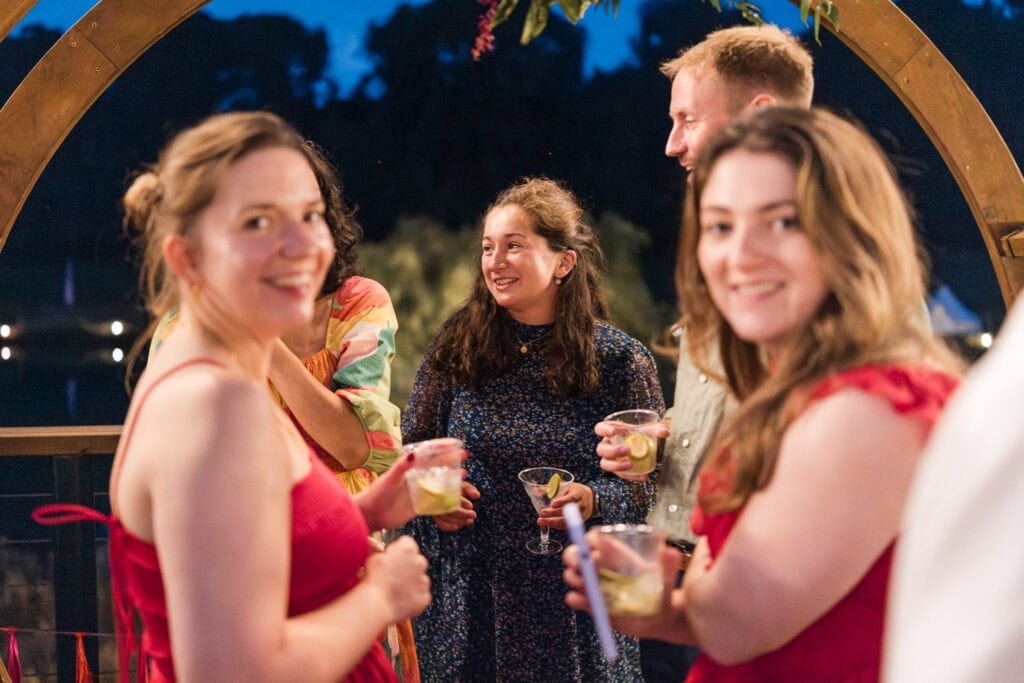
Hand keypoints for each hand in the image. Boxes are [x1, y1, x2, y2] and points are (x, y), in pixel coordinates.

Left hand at [357, 446, 468, 530]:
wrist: (370, 515)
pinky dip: (447, 497)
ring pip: (439, 481)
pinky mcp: (419, 505)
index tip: (454, 443)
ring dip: (451, 477)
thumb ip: (402, 466)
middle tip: (464, 454)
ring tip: (464, 473)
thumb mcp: (390, 478)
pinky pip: (436, 500)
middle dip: (451, 458)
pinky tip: (456, 495)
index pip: (428, 453)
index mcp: (409, 466)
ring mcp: (418, 490)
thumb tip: (414, 453)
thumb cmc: (377, 494)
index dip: (441, 446)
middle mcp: (415, 476)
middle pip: (437, 465)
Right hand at [363, 535, 430, 622]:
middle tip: (393, 575)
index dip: (397, 551)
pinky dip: (413, 597)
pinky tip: (400, 599)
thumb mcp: (374, 559)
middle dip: (407, 566)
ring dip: (411, 582)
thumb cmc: (373, 581)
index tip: (391, 558)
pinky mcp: (425, 596)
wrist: (376, 605)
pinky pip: (421, 594)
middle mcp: (420, 561)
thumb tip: (385, 554)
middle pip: (416, 560)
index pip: (406, 543)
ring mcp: (424, 580)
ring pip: (419, 578)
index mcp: (407, 548)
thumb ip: (384, 553)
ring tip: (395, 590)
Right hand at [433, 480, 479, 531]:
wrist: (443, 491)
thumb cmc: (455, 488)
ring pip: (446, 518)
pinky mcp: (436, 516)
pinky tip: (458, 526)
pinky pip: (441, 524)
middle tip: (473, 514)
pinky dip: (449, 527)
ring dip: (459, 521)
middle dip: (464, 514)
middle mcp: (438, 500)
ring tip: (469, 520)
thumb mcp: (463, 485)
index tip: (471, 506)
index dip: (463, 503)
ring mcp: (436, 509)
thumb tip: (477, 496)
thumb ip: (470, 489)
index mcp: (445, 490)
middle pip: (450, 510)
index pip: (452, 497)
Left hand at [541, 483, 593, 527]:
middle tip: (542, 513)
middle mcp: (581, 504)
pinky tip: (548, 524)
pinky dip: (557, 526)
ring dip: (553, 522)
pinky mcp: (579, 522)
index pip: (571, 498)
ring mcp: (581, 514)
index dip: (562, 501)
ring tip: (541, 521)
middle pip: (568, 511)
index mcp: (578, 493)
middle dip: (553, 513)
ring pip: (567, 520)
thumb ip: (551, 488)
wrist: (590, 498)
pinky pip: (567, 525)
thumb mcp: (566, 486)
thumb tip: (536, 490)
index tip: (552, 504)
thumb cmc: (575, 491)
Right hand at [562, 529, 694, 642]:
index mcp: (614, 554)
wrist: (660, 619)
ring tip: (587, 586)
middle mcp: (600, 567)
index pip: (593, 538)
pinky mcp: (591, 604)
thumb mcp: (665, 575)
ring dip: (574, 578)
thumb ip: (668, 564)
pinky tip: (584, 601)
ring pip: (572, 575)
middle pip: (576, 554)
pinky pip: (575, 598)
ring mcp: (594, 585)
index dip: (587, 540)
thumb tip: (670, 552)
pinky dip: (575, 599)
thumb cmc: (661, 591)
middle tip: (581, 566)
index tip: (594, 551)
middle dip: (573, 557)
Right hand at [594, 420, 669, 481]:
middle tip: (628, 451)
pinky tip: (643, 477)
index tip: (614, 432)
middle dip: (613, 451)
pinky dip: (631, 477)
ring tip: (630, 465)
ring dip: (617, 466)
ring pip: (605, 464)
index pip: (600, 428)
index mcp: (610, 431)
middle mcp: (607, 445)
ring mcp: (610, 458)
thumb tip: (665, 433)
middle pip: (602, 449)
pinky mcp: (617, 469)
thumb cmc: (641, 433)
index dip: (604, 431)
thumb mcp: (648, 429)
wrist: (643, 445)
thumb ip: (657, 429)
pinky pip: (620, 475)